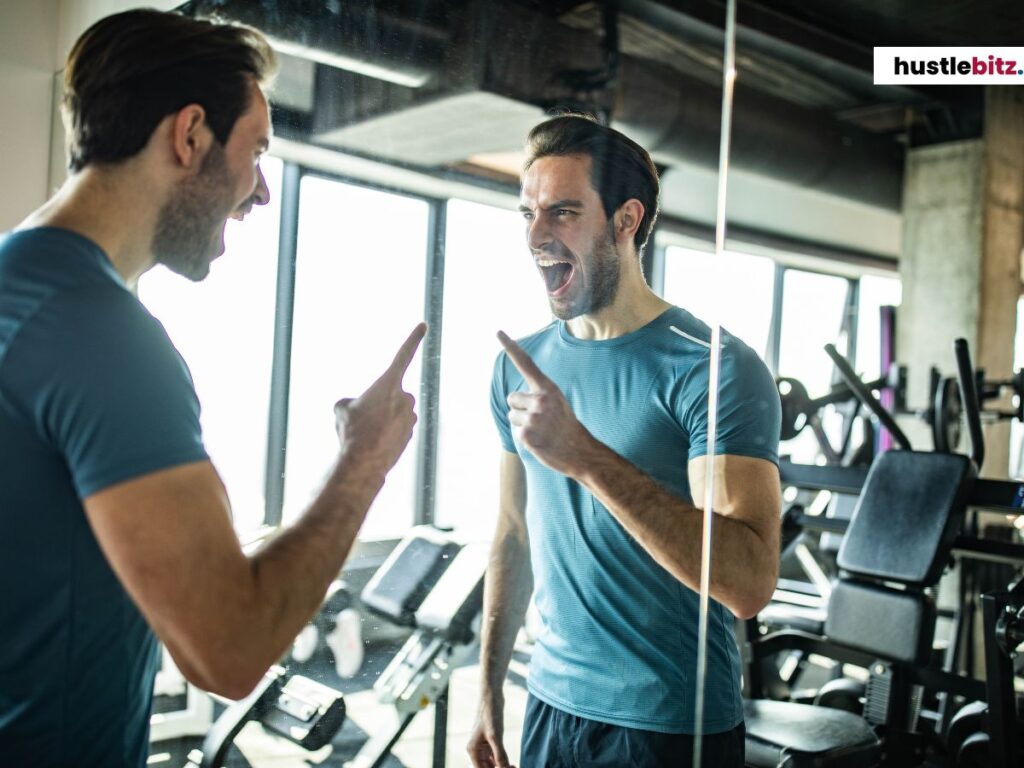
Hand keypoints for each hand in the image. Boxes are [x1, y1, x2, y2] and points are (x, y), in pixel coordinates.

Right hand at [334, 323, 425, 476]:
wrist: (364, 462)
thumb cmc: (351, 430)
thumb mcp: (341, 408)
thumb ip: (351, 401)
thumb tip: (356, 408)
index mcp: (390, 383)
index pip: (404, 355)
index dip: (413, 339)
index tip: (424, 325)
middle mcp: (405, 397)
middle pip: (389, 396)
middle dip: (378, 405)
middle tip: (363, 420)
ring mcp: (410, 417)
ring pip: (392, 414)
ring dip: (381, 421)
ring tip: (366, 434)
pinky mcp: (410, 435)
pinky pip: (395, 430)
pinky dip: (385, 435)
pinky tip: (374, 446)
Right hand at [467, 704, 513, 767]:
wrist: (491, 696)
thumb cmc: (490, 713)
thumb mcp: (495, 735)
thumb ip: (499, 754)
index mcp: (473, 750)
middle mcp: (476, 749)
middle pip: (486, 767)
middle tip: (514, 767)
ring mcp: (483, 745)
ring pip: (492, 763)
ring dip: (501, 766)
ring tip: (514, 766)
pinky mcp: (490, 740)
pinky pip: (495, 755)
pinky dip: (502, 760)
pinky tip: (511, 762)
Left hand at [498, 330, 596, 477]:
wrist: (579, 451)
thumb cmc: (565, 426)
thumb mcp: (557, 403)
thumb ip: (538, 394)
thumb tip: (513, 396)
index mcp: (548, 388)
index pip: (526, 364)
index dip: (511, 347)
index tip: (498, 332)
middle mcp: (541, 399)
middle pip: (512, 397)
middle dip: (520, 407)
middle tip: (540, 419)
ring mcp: (534, 417)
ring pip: (512, 415)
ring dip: (522, 423)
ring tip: (541, 430)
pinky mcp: (527, 434)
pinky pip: (515, 430)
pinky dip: (525, 436)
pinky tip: (539, 440)